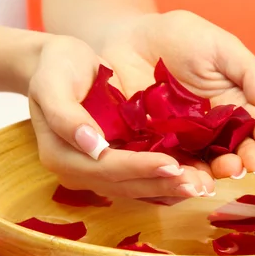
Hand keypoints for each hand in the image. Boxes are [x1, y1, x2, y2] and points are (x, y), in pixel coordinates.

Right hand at [27, 35, 215, 198]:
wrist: (59, 66)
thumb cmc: (56, 68)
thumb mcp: (53, 82)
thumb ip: (66, 115)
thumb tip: (92, 145)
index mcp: (61, 156)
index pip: (105, 168)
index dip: (139, 168)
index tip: (172, 164)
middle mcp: (80, 172)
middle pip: (124, 186)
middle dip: (162, 185)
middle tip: (198, 185)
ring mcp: (97, 172)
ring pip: (136, 188)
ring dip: (168, 189)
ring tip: (201, 187)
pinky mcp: (114, 165)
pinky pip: (141, 180)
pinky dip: (165, 182)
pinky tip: (191, 179)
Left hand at [98, 10, 254, 179]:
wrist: (127, 39)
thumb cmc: (177, 37)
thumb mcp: (220, 47)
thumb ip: (250, 73)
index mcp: (234, 103)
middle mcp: (214, 127)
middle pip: (237, 149)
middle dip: (248, 157)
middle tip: (253, 163)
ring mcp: (187, 140)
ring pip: (209, 162)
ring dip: (222, 171)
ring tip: (230, 170)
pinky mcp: (159, 147)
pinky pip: (174, 164)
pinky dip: (185, 173)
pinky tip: (194, 176)